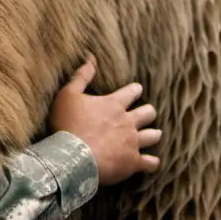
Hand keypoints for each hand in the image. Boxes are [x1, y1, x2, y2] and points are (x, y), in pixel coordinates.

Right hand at [48, 55, 160, 186]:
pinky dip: (151, 162)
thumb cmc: (67, 125)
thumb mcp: (67, 95)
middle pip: (148, 113)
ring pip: (153, 136)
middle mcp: (127, 122)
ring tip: (151, 136)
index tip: (136, 90)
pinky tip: (150, 162)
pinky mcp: (133, 162)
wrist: (72, 157)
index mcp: (114, 104)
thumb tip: (91, 57)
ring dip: (152, 135)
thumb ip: (81, 76)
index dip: (135, 90)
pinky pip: (151, 162)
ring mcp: (132, 142)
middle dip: (148, 112)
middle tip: (144, 115)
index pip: (132, 92)